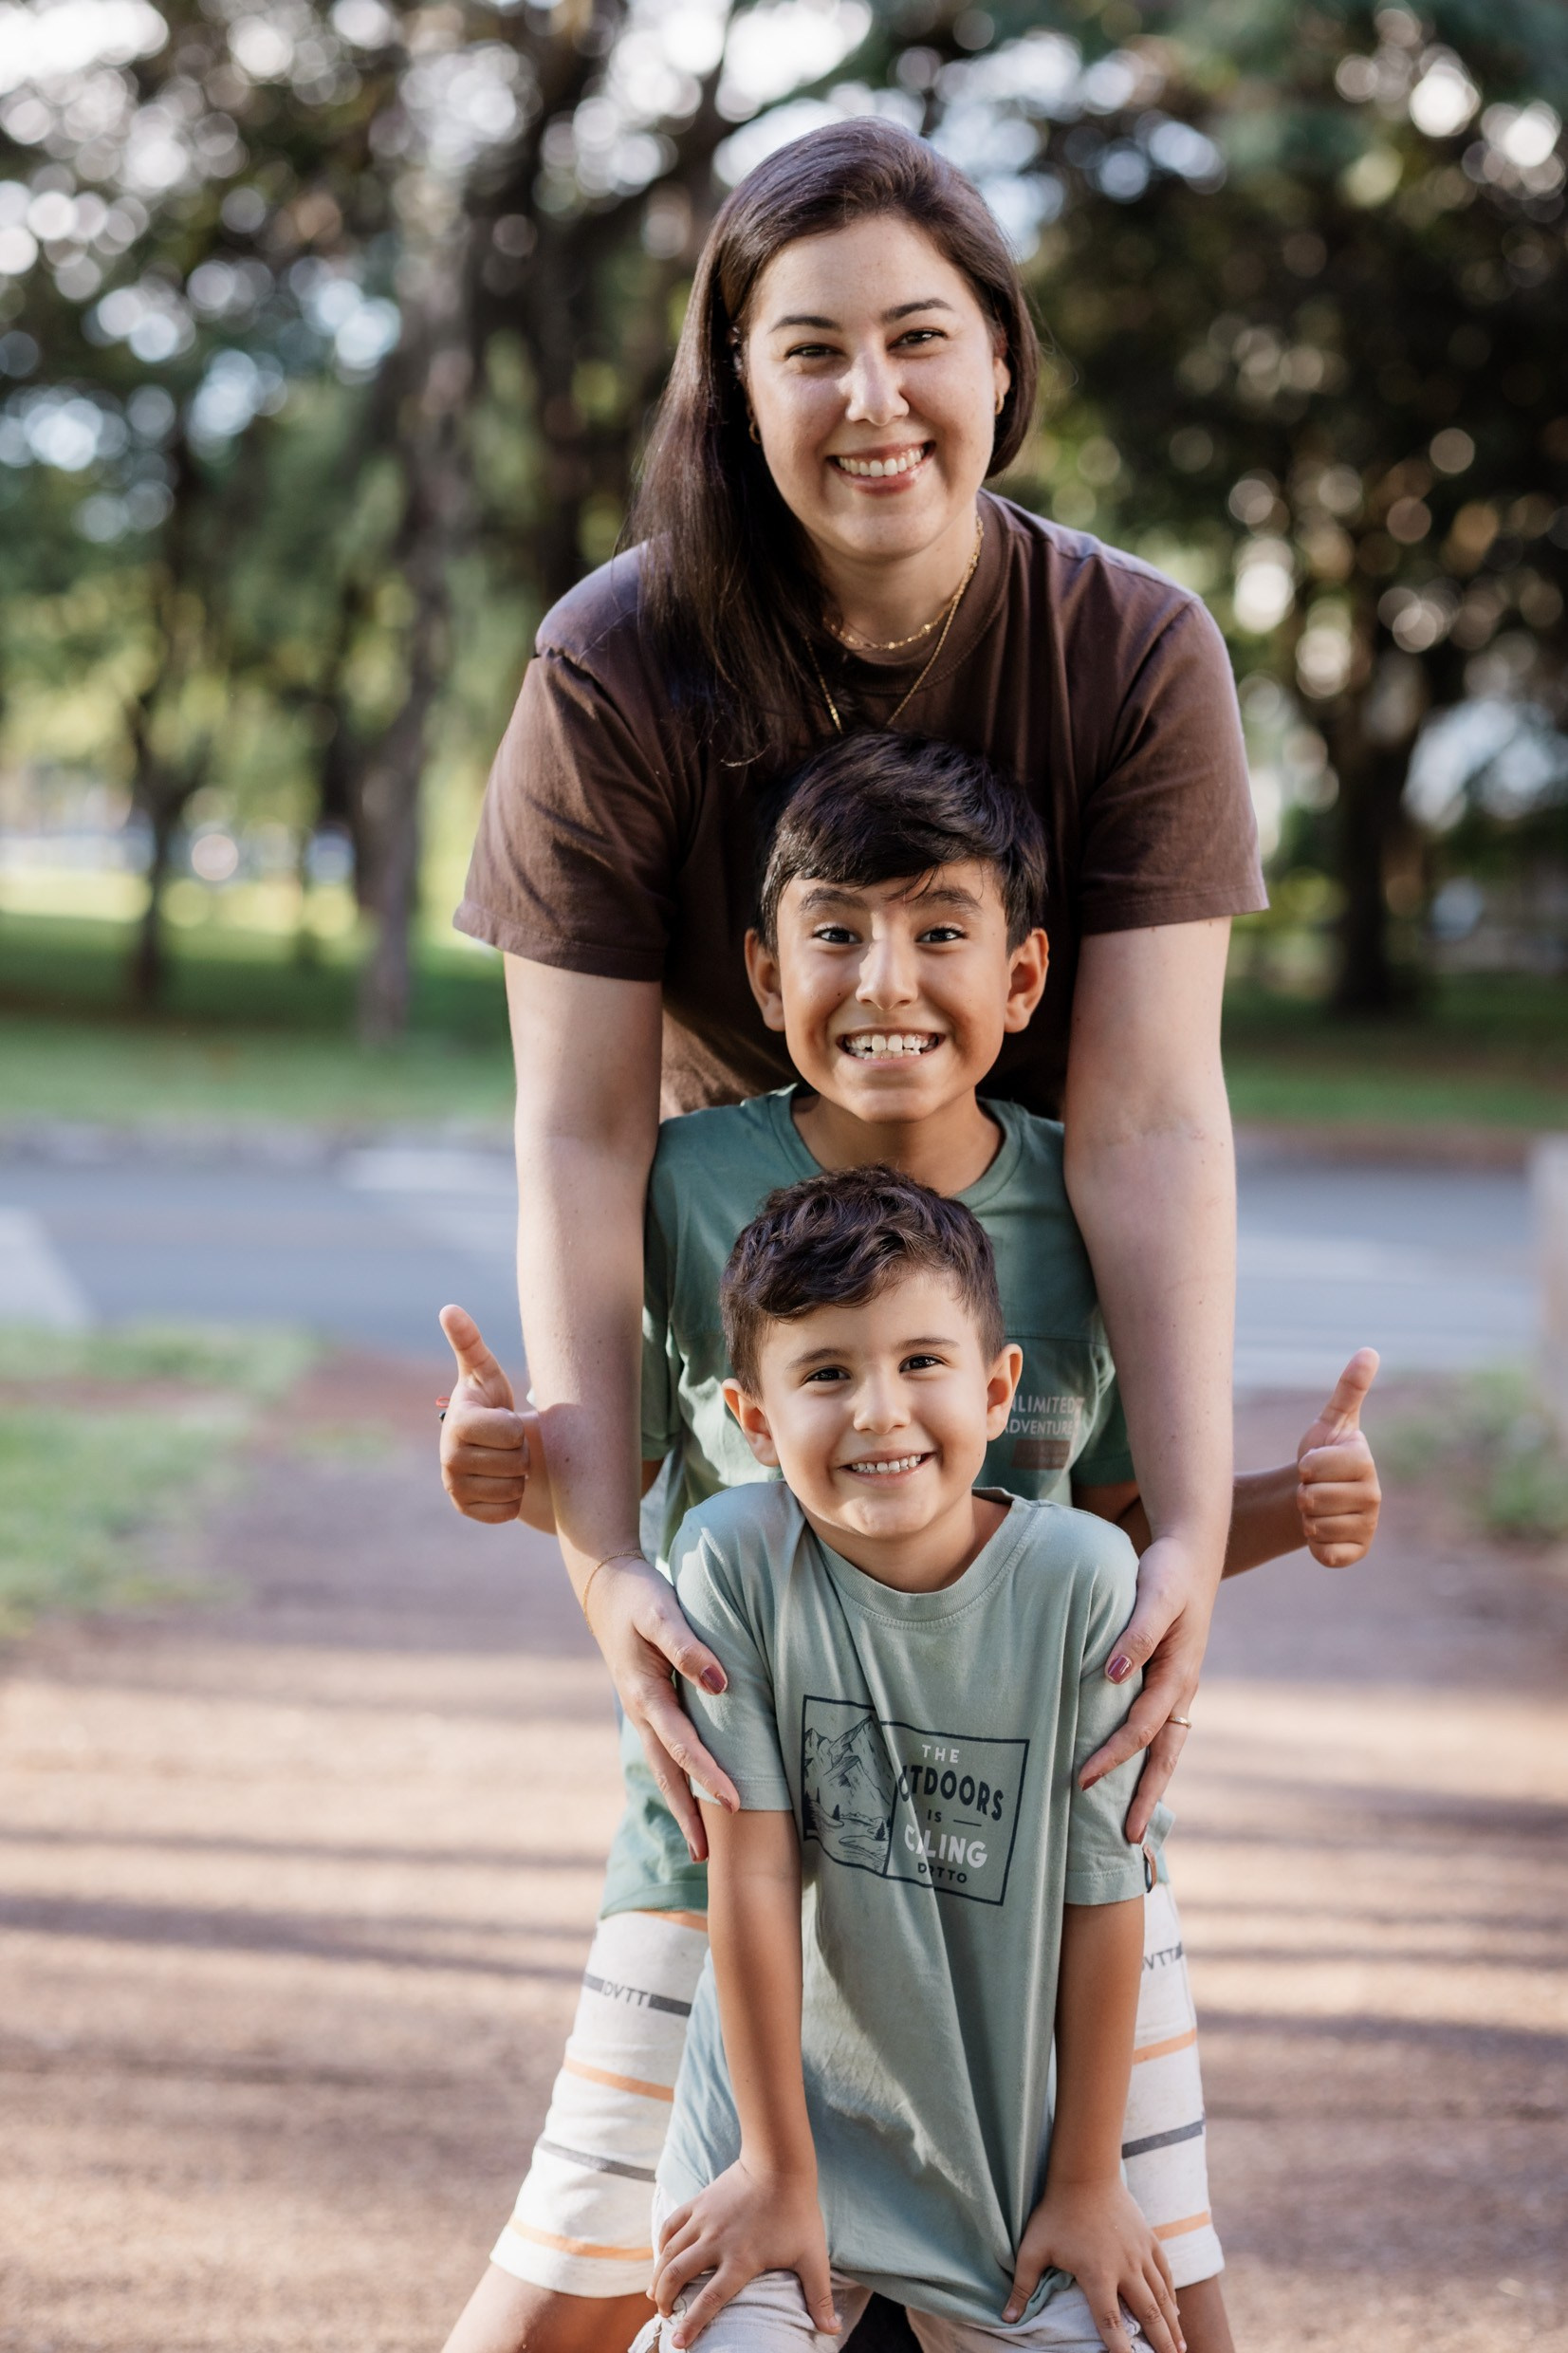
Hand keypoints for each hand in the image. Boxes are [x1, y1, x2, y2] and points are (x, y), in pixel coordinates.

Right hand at [438, 1305, 528, 1523]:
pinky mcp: (466, 1510)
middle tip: (508, 1440)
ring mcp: (455, 1487)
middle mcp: (449, 1459)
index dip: (517, 1426)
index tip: (505, 1418)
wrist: (489, 1445)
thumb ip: (470, 1343)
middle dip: (521, 1450)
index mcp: (457, 1424)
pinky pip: (507, 1511)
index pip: (510, 1433)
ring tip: (506, 1458)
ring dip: (518, 1474)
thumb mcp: (486, 1373)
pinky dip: (513, 1499)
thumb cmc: (491, 1401)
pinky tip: (502, 1480)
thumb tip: (449, 1308)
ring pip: (513, 1488)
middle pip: (516, 1461)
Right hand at [587, 1556, 739, 1861]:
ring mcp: (643, 1711)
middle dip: (688, 1814)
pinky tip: (692, 1793)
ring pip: (663, 1768)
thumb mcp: (662, 1612)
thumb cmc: (639, 1596)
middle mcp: (642, 1712)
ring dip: (681, 1804)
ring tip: (700, 1845)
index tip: (737, 1804)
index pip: (683, 1746)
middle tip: (707, 1856)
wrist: (606, 1586)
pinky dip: (678, 1778)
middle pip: (667, 1774)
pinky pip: (665, 1751)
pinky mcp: (649, 1704)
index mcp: (645, 1695)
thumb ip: (688, 1646)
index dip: (709, 1775)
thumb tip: (719, 1683)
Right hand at [653, 2161, 839, 2349]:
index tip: (678, 2343)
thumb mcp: (813, 2256)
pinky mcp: (699, 2202)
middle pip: (677, 2275)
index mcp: (741, 2259)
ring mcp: (704, 2220)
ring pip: (669, 2252)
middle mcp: (716, 2241)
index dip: (692, 2324)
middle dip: (665, 2300)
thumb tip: (832, 2330)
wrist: (780, 2162)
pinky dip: (661, 2244)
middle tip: (665, 2315)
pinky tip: (662, 2256)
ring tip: (656, 2295)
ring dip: (658, 2276)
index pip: (710, 2299)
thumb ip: (819, 2296)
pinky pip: (671, 2225)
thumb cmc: (798, 2211)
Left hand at [1003, 2177, 1181, 2352]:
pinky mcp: (1149, 2239)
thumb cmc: (1056, 2212)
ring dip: (1172, 2324)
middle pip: (1147, 2313)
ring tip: (1180, 2348)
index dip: (1119, 2348)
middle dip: (1161, 2342)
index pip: (1110, 2321)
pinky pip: (1165, 2273)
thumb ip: (1022, 2285)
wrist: (1085, 2172)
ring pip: (1161, 2296)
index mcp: (1097, 2274)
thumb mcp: (1033, 2248)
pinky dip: (1171, 2295)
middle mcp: (1125, 2267)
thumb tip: (1007, 2318)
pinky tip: (1175, 2313)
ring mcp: (1140, 2252)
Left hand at [1077, 1531, 1212, 1843]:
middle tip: (1127, 1841)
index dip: (1112, 1757)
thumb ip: (1137, 1633)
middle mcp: (1181, 1690)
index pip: (1141, 1729)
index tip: (1082, 1781)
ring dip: (1148, 1784)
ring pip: (1163, 1748)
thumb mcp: (1154, 1594)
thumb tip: (1112, 1674)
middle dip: (1146, 1798)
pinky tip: (1126, 1771)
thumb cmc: (1169, 1572)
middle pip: (1163, 1756)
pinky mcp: (1166, 1681)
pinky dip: (1144, 1755)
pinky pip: (1156, 1728)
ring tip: (1130, 1823)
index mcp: (1179, 1675)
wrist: (1191, 1553)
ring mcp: (1177, 1688)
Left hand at [1296, 1348, 1380, 1566]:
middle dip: (1302, 1493)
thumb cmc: (1322, 1455)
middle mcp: (1374, 1496)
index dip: (1305, 1465)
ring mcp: (1367, 1526)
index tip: (1310, 1464)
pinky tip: (1320, 1532)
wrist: (1316, 1496)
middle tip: (1311, 1488)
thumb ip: (1349, 1389)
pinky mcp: (1356, 1553)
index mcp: (1365, 1461)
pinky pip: (1326, 1554)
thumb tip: (1370, 1351)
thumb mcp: (1330, 1421)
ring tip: (1315, 1507)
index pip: (1318, 1466)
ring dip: (1305, 1518)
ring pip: (1316, 1526)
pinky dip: (1315, 1545)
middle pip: (1314, 1498)